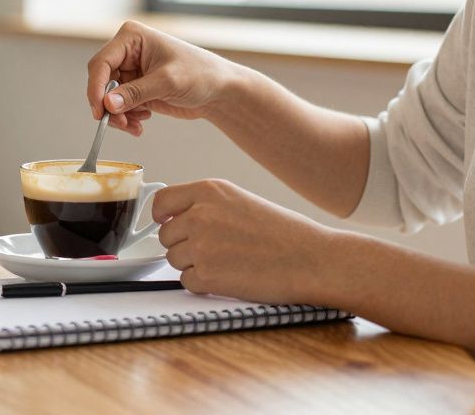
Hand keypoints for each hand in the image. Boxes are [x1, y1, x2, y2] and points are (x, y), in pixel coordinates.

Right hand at [85, 21, 234, 134]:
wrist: (219, 90)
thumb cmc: (200, 74)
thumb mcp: (167, 82)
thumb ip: (136, 93)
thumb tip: (107, 103)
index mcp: (132, 38)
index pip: (101, 63)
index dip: (96, 88)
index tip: (100, 111)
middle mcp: (127, 52)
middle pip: (101, 82)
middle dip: (108, 106)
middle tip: (121, 124)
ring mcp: (130, 71)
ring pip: (108, 98)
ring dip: (118, 115)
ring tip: (135, 126)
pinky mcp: (136, 88)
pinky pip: (119, 106)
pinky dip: (126, 118)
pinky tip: (141, 123)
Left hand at [154, 179, 337, 303]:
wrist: (312, 259)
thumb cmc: (285, 233)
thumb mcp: (240, 201)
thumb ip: (206, 205)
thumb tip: (175, 218)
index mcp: (209, 190)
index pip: (162, 202)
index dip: (162, 216)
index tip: (166, 223)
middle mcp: (200, 214)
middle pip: (166, 236)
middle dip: (184, 245)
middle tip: (215, 250)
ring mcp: (202, 245)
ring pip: (174, 259)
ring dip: (194, 265)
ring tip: (228, 262)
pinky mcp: (207, 275)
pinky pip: (186, 281)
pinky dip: (203, 284)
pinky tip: (230, 276)